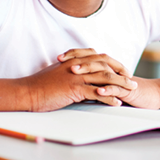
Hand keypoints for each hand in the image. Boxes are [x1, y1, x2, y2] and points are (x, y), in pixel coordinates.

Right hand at [20, 48, 136, 110]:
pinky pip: (96, 93)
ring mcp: (76, 76)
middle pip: (106, 64)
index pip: (99, 57)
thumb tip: (81, 75)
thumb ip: (71, 70)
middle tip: (132, 79)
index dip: (113, 63)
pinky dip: (109, 97)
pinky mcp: (74, 88)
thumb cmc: (40, 84)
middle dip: (121, 71)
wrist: (27, 91)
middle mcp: (78, 65)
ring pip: (104, 77)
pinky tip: (117, 102)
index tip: (122, 69)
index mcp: (75, 60)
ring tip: (130, 90)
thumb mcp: (57, 72)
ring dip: (120, 83)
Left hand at [59, 49, 159, 108]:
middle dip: (77, 59)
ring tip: (75, 72)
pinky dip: (107, 89)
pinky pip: (116, 88)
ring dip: (88, 71)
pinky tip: (98, 91)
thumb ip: (91, 80)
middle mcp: (111, 69)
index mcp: (105, 67)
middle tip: (62, 61)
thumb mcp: (104, 84)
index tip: (58, 57)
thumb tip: (72, 79)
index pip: (88, 56)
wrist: (148, 95)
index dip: (74, 55)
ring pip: (103, 72)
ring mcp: (119, 79)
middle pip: (93, 60)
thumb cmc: (124, 90)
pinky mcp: (127, 89)